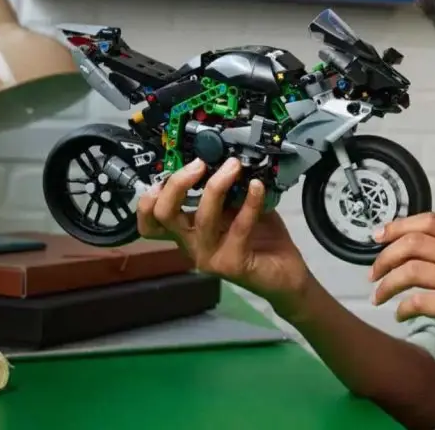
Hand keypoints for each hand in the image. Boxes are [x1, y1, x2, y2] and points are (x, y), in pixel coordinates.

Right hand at [137, 157, 311, 314]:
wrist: (286, 275)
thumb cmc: (261, 240)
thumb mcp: (237, 209)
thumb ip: (226, 191)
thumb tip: (223, 159)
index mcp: (187, 233)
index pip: (150, 222)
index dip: (148, 199)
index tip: (168, 172)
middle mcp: (192, 246)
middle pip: (163, 215)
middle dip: (177, 183)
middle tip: (200, 164)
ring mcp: (209, 257)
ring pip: (202, 218)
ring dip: (217, 186)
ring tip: (234, 166)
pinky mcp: (232, 264)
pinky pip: (238, 227)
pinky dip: (249, 202)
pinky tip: (257, 187)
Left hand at [369, 212, 434, 383]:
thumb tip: (390, 239)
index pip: (431, 221)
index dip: (399, 226)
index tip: (377, 237)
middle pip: (416, 243)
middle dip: (386, 257)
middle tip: (372, 276)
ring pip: (412, 270)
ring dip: (387, 285)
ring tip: (378, 297)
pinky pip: (419, 301)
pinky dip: (402, 308)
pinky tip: (400, 315)